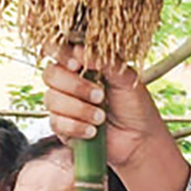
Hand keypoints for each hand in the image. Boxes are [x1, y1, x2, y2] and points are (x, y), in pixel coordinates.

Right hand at [41, 45, 163, 167]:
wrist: (140, 139)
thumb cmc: (135, 106)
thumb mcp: (127, 79)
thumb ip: (106, 62)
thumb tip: (79, 51)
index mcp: (84, 65)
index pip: (58, 50)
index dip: (62, 55)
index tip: (78, 65)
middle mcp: (69, 82)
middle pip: (50, 74)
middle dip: (75, 86)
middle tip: (100, 97)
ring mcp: (63, 104)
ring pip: (51, 99)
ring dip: (79, 109)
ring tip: (102, 117)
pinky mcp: (62, 126)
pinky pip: (56, 122)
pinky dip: (76, 127)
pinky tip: (93, 132)